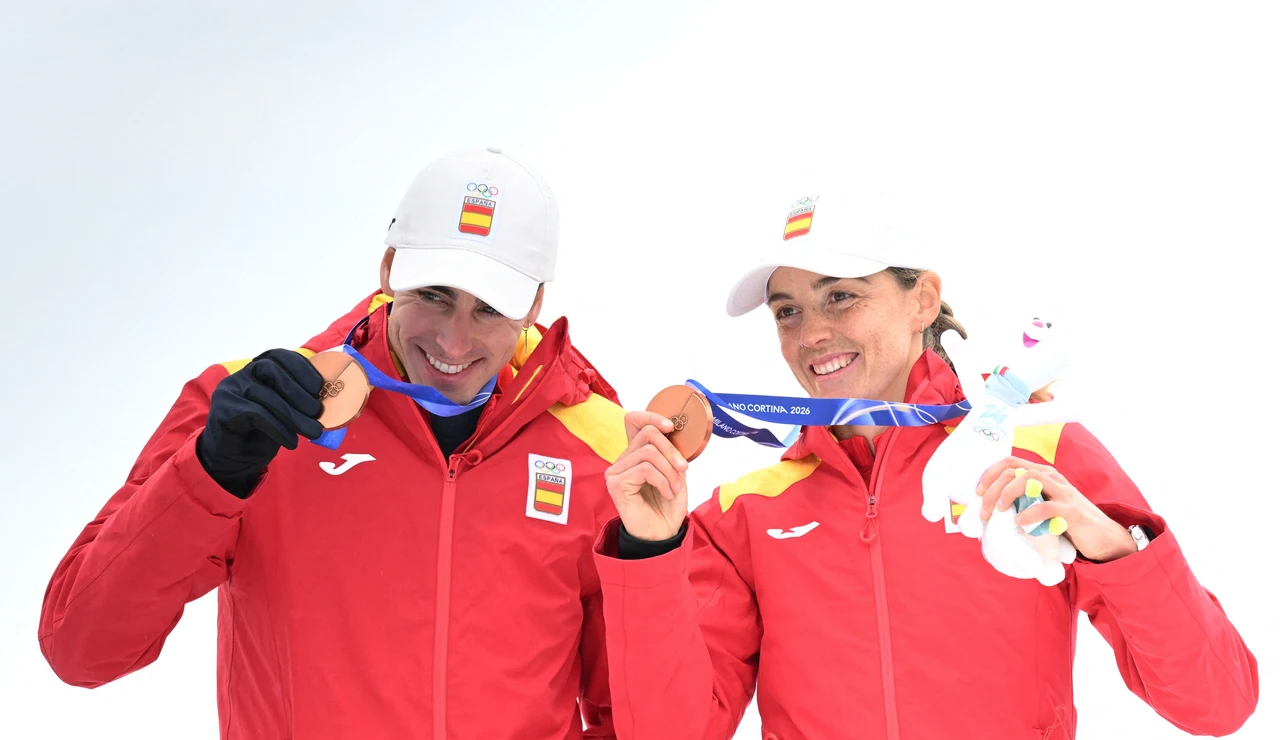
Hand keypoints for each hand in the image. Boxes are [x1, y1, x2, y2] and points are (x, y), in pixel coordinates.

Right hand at [197, 349, 325, 496]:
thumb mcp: (284, 411)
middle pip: (271, 371)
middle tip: (318, 413)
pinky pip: (255, 414)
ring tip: (313, 432)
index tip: (319, 386)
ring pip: (265, 396)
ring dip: (294, 415)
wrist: (232, 457)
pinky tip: (291, 442)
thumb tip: (330, 399)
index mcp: (258, 368)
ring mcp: (230, 390)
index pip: (279, 356)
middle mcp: (242, 374)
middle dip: (298, 391)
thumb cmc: (263, 430)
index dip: (301, 367)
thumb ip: (299, 401)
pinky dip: (278, 428)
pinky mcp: (223, 410)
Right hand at [605, 411, 689, 541]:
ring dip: (669, 470)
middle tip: (683, 469)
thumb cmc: (668, 504)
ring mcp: (616, 472)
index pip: (633, 420)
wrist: (663, 533)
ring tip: (675, 487)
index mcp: (634, 454)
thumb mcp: (675, 472)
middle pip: (647, 433)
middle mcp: (622, 460)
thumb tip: (672, 430)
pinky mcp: (615, 484)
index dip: (651, 416)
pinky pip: (644, 469)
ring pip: (648, 452)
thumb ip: (671, 451)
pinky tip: (666, 492)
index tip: (670, 427)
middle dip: (671, 449)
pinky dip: (662, 480)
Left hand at [975, 456, 1137, 562]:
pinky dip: (1029, 514)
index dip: (989, 474)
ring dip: (1007, 495)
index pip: (1010, 462)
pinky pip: (1047, 506)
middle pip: (1014, 471)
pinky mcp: (1071, 510)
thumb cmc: (1068, 522)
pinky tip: (1020, 523)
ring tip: (999, 512)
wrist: (1103, 537)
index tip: (978, 492)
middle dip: (992, 490)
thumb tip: (992, 511)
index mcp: (1043, 474)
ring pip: (1029, 479)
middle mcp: (1052, 477)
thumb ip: (1025, 501)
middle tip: (984, 512)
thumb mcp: (1043, 505)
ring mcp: (1063, 492)